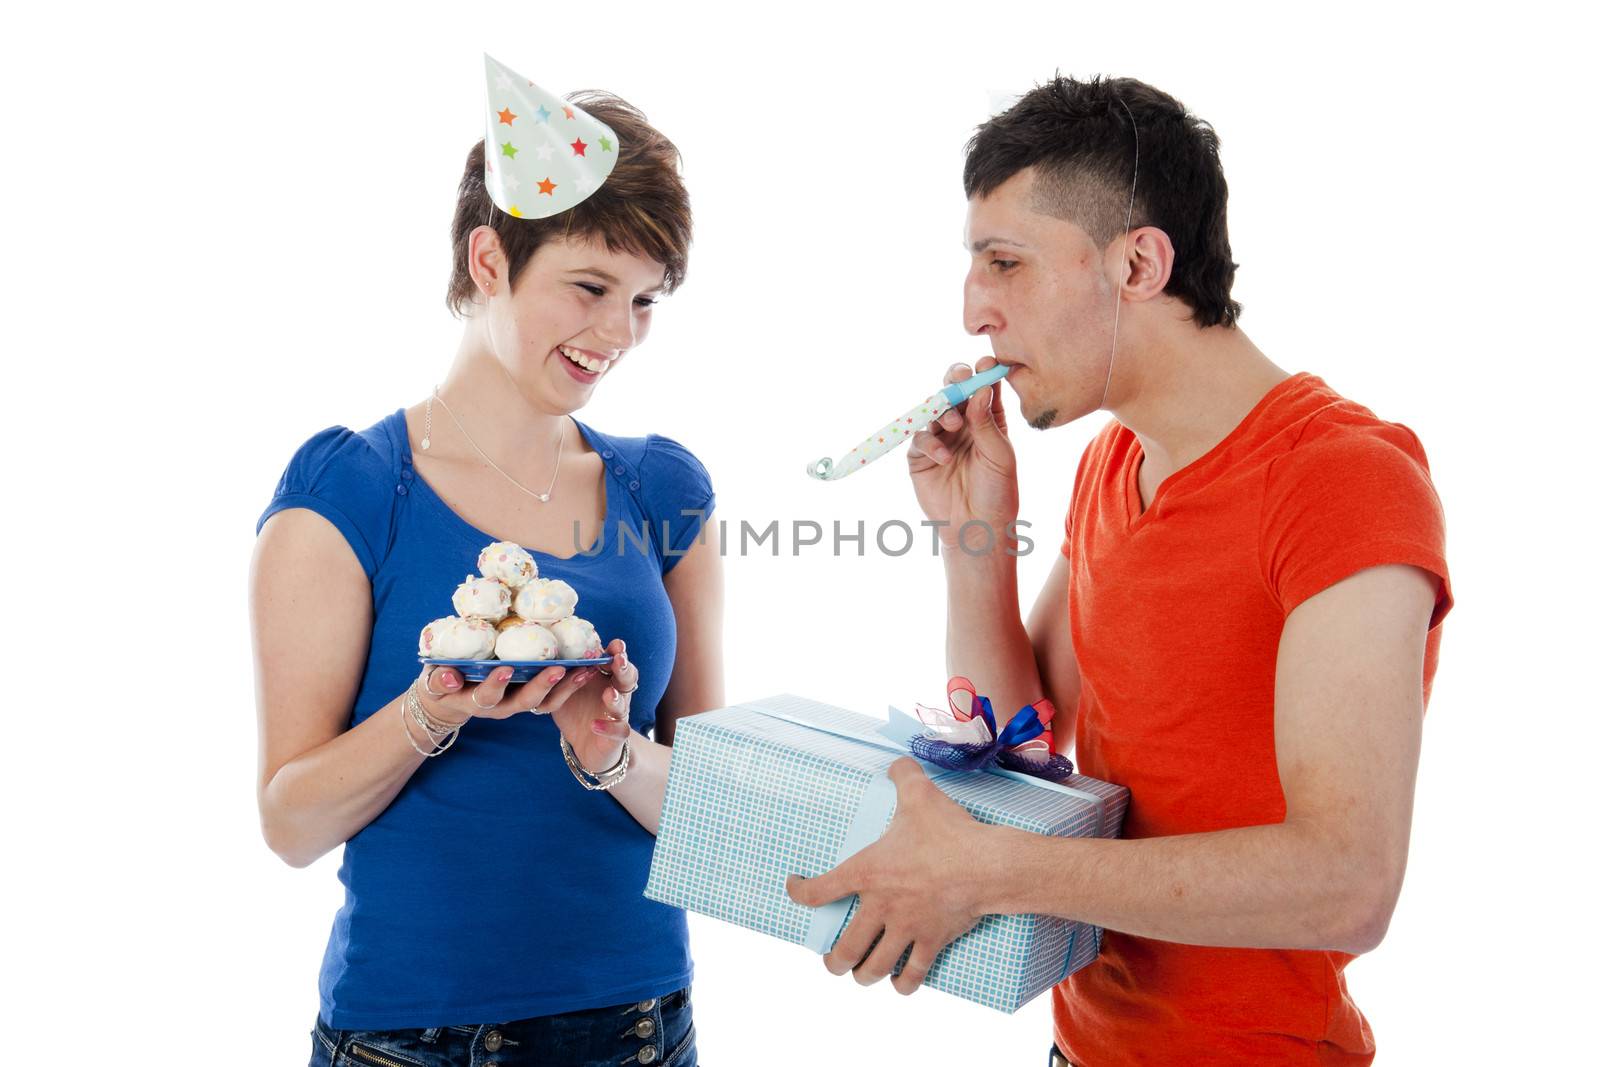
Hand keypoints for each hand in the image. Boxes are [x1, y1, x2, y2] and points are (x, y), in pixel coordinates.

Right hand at [416, 661, 585, 725]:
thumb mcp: (434, 681)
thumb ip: (440, 680)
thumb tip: (448, 677)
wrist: (450, 695)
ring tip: (583, 670)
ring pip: (544, 702)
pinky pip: (554, 696)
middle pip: (524, 702)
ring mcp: (517, 703)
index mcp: (476, 701)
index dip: (495, 684)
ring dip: (565, 688)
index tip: (504, 669)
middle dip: (540, 687)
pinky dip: (570, 684)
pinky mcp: (531, 698)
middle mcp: (501, 707)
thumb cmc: (442, 681)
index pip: (487, 695)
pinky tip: (587, 667)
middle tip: (556, 669)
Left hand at [548, 638, 635, 772]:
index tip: (614, 644)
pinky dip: (608, 728)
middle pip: (627, 679)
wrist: (587, 743)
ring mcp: (618, 715)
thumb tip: (541, 651)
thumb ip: (562, 673)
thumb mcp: (566, 688)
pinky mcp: (615, 736)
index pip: (617, 661)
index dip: (618, 652)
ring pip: (623, 705)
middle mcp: (617, 694)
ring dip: (616, 699)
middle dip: (624, 668)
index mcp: (606, 678)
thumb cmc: (576, 709)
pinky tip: (595, 725)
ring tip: (608, 694)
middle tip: (618, 659)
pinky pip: (618, 731)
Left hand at [785, 758, 988, 994]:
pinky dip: (904, 984)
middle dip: (834, 961)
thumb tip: (898, 763)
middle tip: (832, 960)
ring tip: (861, 974)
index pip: (819, 890)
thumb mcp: (920, 794)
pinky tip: (900, 983)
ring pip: (874, 968)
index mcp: (868, 872)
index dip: (800, 893)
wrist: (986, 864)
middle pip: (845, 949)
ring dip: (864, 975)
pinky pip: (913, 975)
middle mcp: (881, 906)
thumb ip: (903, 775)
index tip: (795, 888)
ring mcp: (906, 929)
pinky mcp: (932, 942)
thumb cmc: (949, 831)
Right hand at [906, 356, 1018, 551]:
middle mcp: (963, 425)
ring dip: (943, 410)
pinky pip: (920, 438)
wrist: (977, 528)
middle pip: (954, 391)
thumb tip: (980, 389)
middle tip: (960, 378)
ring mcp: (940, 438)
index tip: (987, 363)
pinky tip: (944, 457)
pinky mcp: (921, 456)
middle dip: (955, 379)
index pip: (984, 388)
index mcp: (988, 420)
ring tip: (954, 424)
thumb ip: (987, 423)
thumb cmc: (997, 493)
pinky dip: (930, 443)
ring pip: (934, 409)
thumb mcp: (999, 456)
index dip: (984, 373)